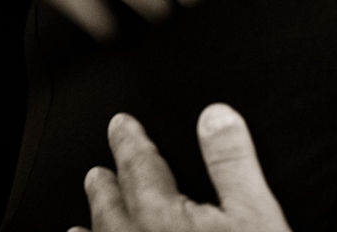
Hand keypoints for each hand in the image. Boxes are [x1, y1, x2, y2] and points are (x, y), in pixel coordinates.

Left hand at [70, 104, 290, 231]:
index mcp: (163, 219)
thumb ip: (231, 162)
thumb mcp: (255, 213)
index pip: (140, 170)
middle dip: (107, 186)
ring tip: (81, 222)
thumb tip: (215, 115)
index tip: (121, 126)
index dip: (131, 144)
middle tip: (97, 170)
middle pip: (111, 210)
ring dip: (93, 229)